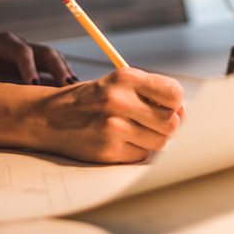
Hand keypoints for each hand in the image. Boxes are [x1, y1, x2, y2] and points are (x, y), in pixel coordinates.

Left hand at [0, 27, 76, 85]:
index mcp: (1, 41)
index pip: (21, 51)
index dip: (29, 67)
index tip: (33, 85)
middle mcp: (19, 44)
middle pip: (45, 51)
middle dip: (58, 68)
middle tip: (67, 86)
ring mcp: (27, 51)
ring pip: (52, 57)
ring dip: (64, 71)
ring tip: (75, 88)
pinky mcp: (31, 60)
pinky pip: (50, 65)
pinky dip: (61, 74)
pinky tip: (69, 88)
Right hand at [0, 68, 186, 163]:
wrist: (48, 117)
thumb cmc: (90, 99)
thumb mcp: (118, 84)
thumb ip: (151, 93)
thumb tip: (185, 114)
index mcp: (125, 77)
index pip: (174, 94)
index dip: (177, 104)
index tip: (170, 107)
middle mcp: (119, 100)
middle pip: (172, 123)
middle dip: (168, 126)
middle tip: (153, 123)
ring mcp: (112, 128)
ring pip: (159, 142)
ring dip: (153, 140)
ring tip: (135, 131)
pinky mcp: (107, 151)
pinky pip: (141, 156)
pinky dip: (137, 151)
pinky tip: (121, 141)